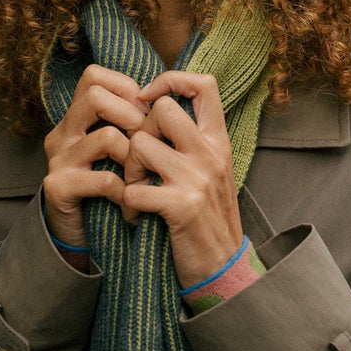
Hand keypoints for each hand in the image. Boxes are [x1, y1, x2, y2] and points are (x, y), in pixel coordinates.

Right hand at [42, 64, 147, 245]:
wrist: (79, 236)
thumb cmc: (108, 187)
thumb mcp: (116, 148)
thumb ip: (128, 121)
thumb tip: (164, 97)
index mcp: (75, 118)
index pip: (94, 76)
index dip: (125, 86)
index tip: (144, 110)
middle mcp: (62, 133)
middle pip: (95, 96)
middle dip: (132, 116)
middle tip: (147, 140)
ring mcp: (58, 159)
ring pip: (106, 136)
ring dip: (134, 156)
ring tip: (142, 174)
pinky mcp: (59, 187)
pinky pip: (104, 179)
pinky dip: (127, 190)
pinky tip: (133, 200)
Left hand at [123, 71, 243, 288]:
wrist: (224, 270)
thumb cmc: (209, 219)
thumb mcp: (212, 172)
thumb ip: (192, 141)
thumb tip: (157, 108)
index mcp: (218, 142)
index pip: (204, 85)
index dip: (171, 80)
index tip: (148, 98)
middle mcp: (211, 155)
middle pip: (163, 110)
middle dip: (138, 132)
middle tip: (137, 162)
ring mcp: (198, 180)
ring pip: (140, 146)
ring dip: (128, 171)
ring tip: (135, 191)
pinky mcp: (182, 208)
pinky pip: (134, 190)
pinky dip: (127, 206)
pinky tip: (135, 217)